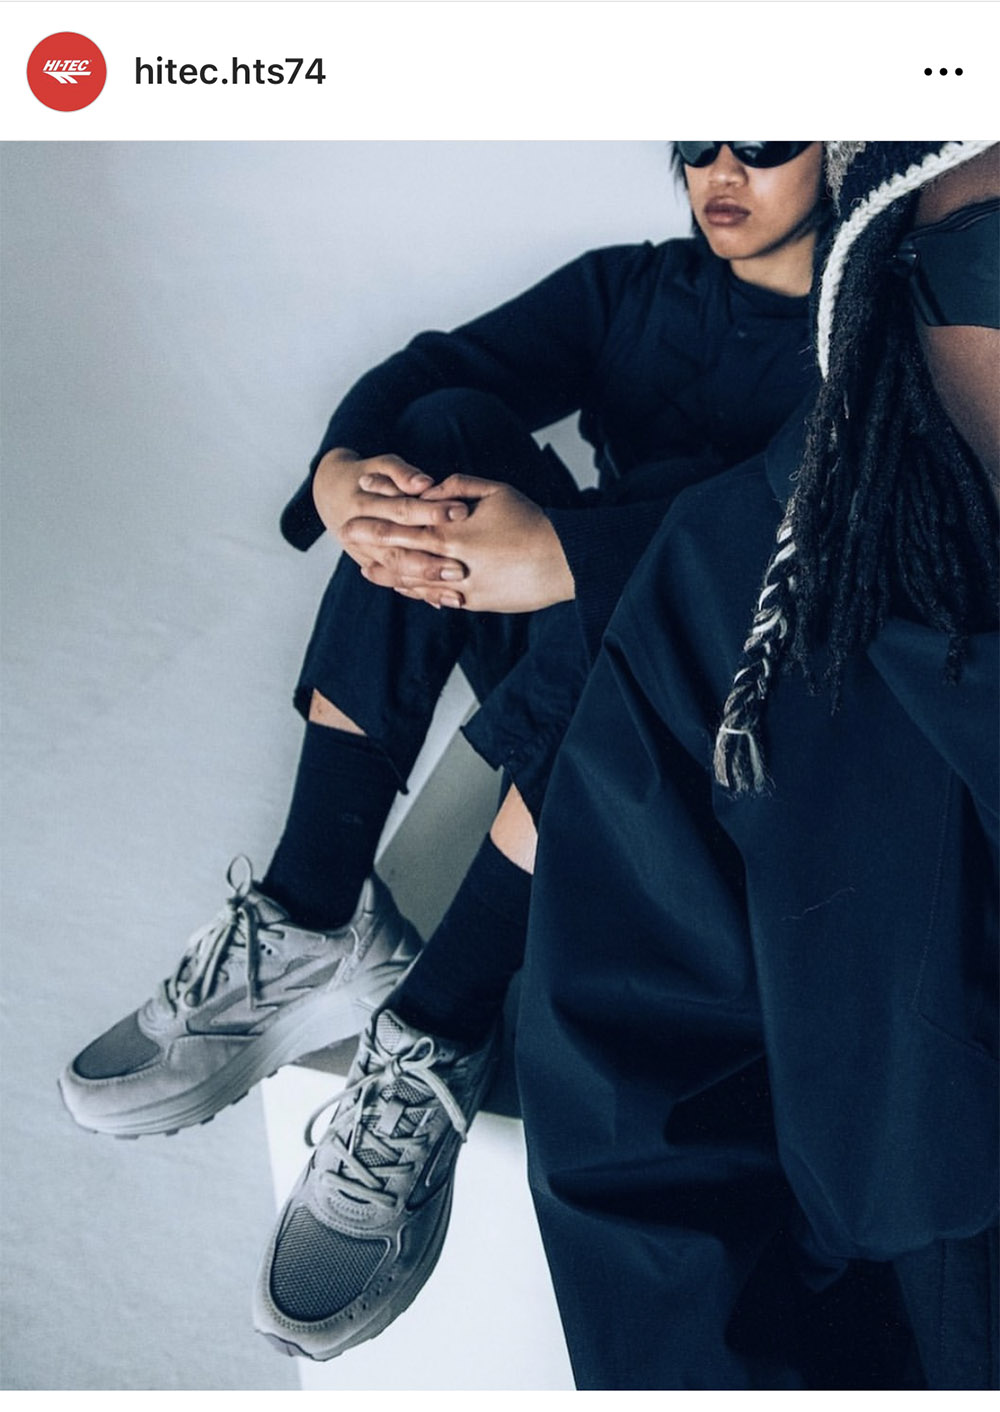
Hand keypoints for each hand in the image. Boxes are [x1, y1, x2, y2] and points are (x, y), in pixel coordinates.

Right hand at [311, 449, 468, 584]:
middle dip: (429, 563)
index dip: (431, 512)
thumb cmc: (369, 474)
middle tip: (460, 569)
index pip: (402, 510)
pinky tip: (444, 602)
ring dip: (427, 586)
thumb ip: (402, 473)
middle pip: (397, 552)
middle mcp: (361, 535)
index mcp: (364, 505)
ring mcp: (367, 555)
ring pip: (396, 574)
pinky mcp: (374, 567)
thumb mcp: (382, 465)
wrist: (333, 494)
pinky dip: (421, 593)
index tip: (462, 512)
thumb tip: (425, 484)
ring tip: (457, 594)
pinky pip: (398, 583)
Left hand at [357, 474, 574, 612]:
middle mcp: (452, 562)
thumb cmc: (531, 521)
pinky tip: (405, 589)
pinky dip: (419, 593)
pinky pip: (440, 599)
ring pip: (416, 582)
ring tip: (368, 570)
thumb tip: (432, 488)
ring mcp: (462, 586)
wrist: (562, 561)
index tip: (354, 514)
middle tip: (346, 536)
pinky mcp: (475, 603)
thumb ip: (459, 488)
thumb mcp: (496, 492)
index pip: (404, 525)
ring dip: (390, 575)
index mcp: (453, 532)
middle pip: (402, 554)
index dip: (376, 520)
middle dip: (372, 545)